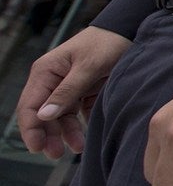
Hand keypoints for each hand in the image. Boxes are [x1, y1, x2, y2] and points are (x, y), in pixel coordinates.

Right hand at [16, 25, 129, 156]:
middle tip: (55, 154)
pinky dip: (79, 127)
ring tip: (77, 148)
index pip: (29, 106)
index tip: (37, 147)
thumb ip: (67, 92)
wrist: (131, 31)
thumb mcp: (88, 67)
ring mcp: (68, 87)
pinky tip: (84, 140)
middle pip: (43, 115)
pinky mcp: (85, 91)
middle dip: (47, 135)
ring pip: (60, 117)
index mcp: (45, 72)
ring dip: (64, 134)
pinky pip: (77, 114)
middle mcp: (52, 81)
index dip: (30, 129)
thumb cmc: (107, 43)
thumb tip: (43, 116)